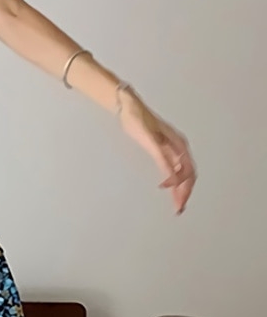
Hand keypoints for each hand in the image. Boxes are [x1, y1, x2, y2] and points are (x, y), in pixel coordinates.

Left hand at [118, 89, 195, 215]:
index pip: (187, 170)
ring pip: (182, 174)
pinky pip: (173, 170)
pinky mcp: (162, 151)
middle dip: (185, 193)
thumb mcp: (148, 139)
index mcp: (178, 144)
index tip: (165, 190)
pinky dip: (174, 183)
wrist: (128, 107)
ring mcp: (171, 149)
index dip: (180, 183)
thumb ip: (160, 158)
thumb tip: (171, 177)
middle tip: (178, 209)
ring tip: (177, 206)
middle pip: (188, 175)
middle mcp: (178, 148)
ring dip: (181, 190)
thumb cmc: (136, 118)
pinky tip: (169, 191)